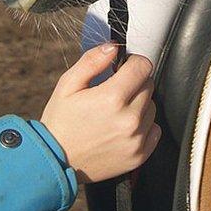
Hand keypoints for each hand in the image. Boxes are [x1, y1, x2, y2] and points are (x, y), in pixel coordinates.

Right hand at [40, 45, 160, 182]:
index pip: (143, 66)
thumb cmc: (60, 122)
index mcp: (112, 98)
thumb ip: (92, 61)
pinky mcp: (139, 156)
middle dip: (134, 83)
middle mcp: (128, 120)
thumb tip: (113, 48)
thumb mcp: (68, 85)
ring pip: (151, 107)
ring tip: (116, 111)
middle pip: (148, 85)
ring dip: (138, 104)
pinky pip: (155, 130)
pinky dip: (144, 126)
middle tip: (114, 91)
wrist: (55, 162)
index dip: (133, 62)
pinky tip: (123, 127)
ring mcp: (136, 140)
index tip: (123, 67)